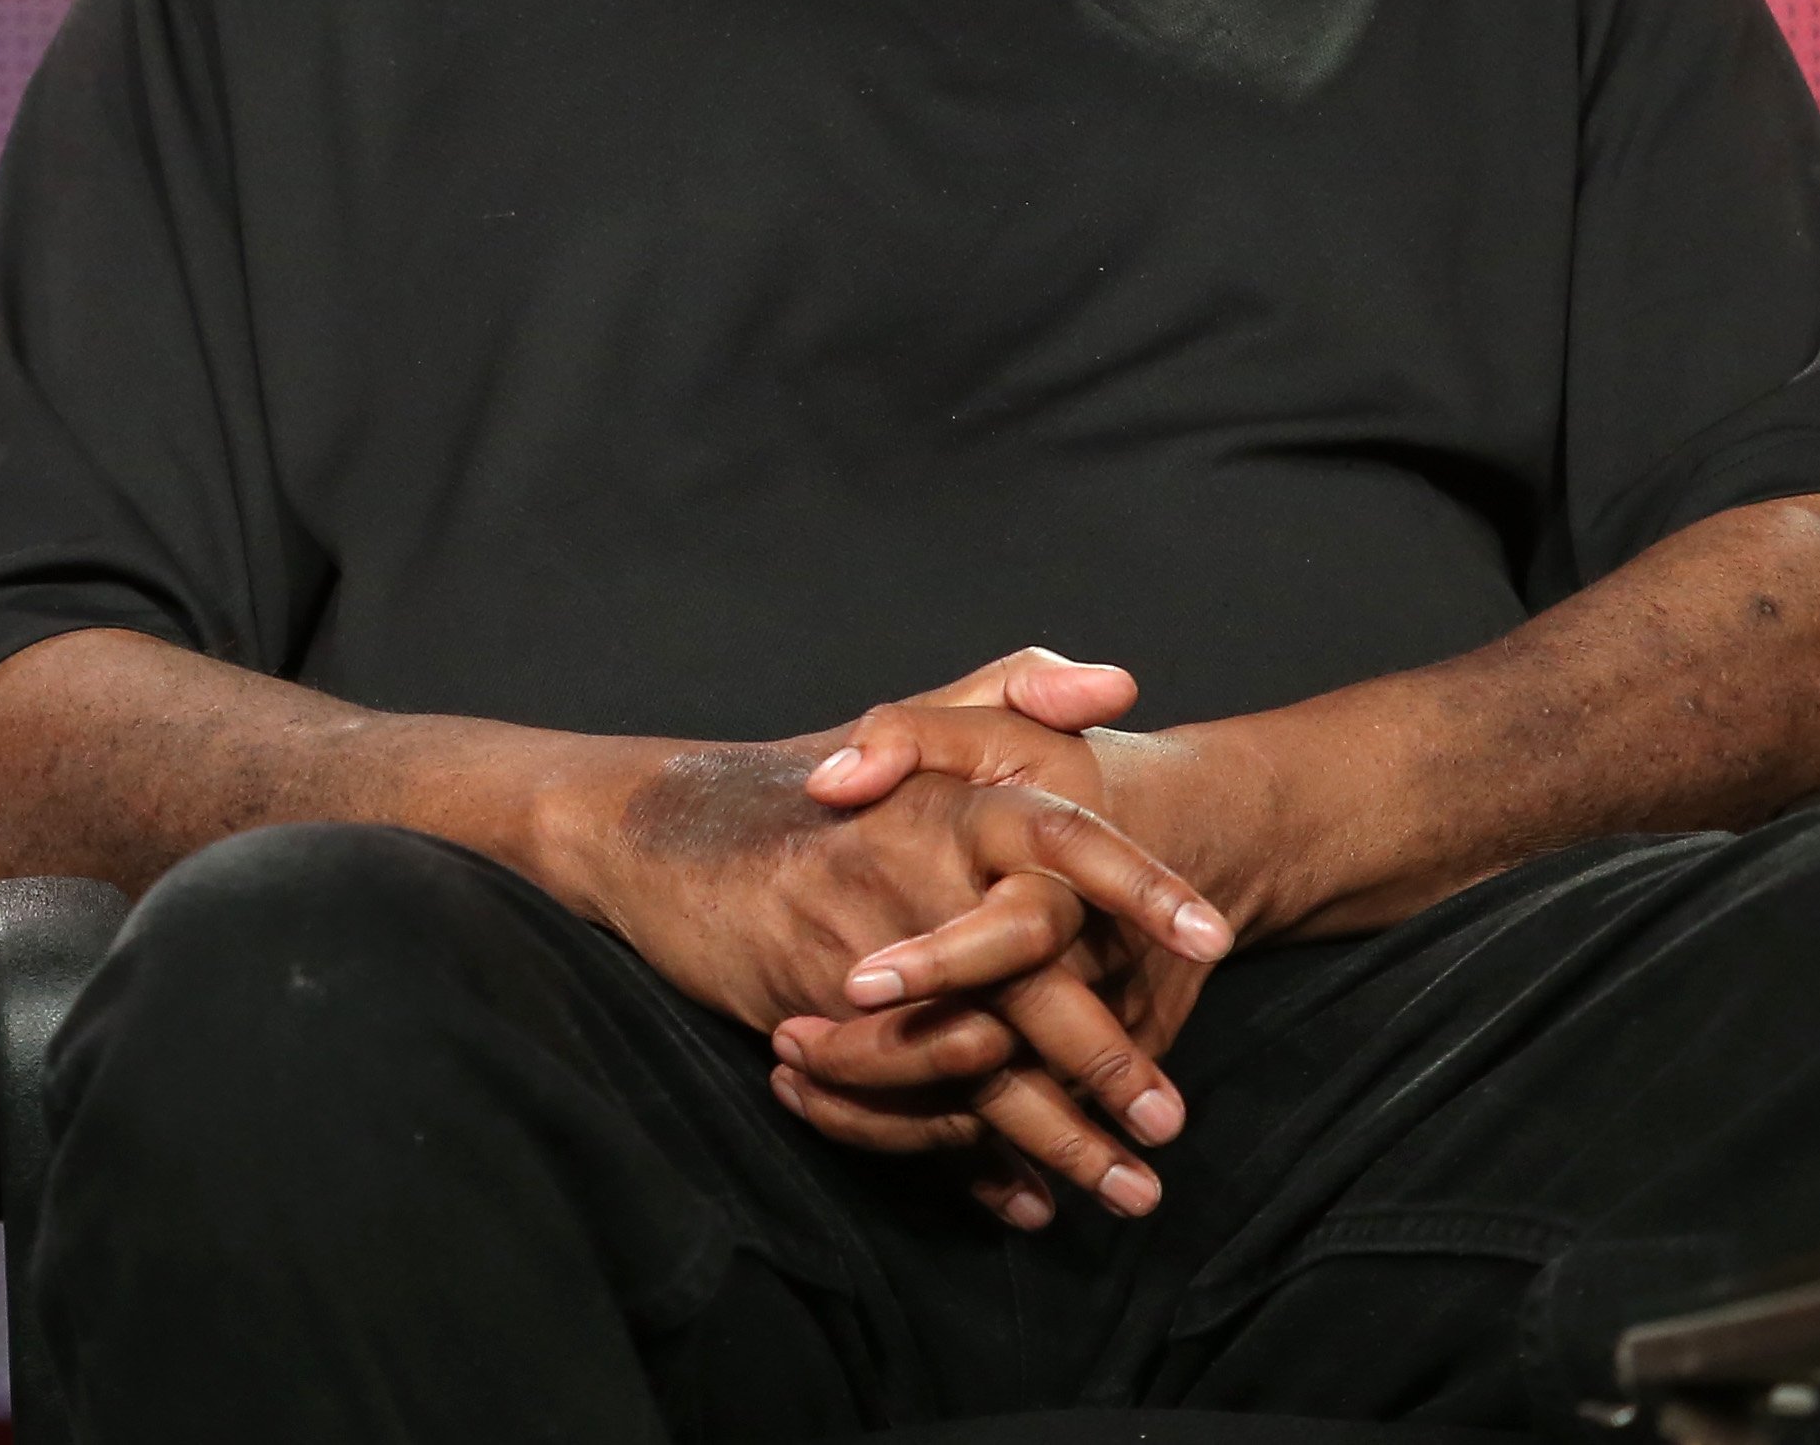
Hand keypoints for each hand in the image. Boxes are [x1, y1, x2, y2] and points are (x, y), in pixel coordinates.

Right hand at [559, 656, 1224, 1223]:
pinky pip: (910, 1100)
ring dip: (1056, 1133)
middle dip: (1105, 1051)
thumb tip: (1118, 687)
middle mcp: (916, 871)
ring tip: (1130, 1189)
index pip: (1067, 835)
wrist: (670, 832)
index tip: (1213, 936)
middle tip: (1173, 1117)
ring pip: (979, 1057)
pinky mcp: (822, 1019)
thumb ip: (1022, 691)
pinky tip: (1026, 1198)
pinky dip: (968, 1157)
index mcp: (957, 798)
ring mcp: (866, 952)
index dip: (1141, 882)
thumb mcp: (923, 722)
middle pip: (1033, 974)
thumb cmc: (812, 778)